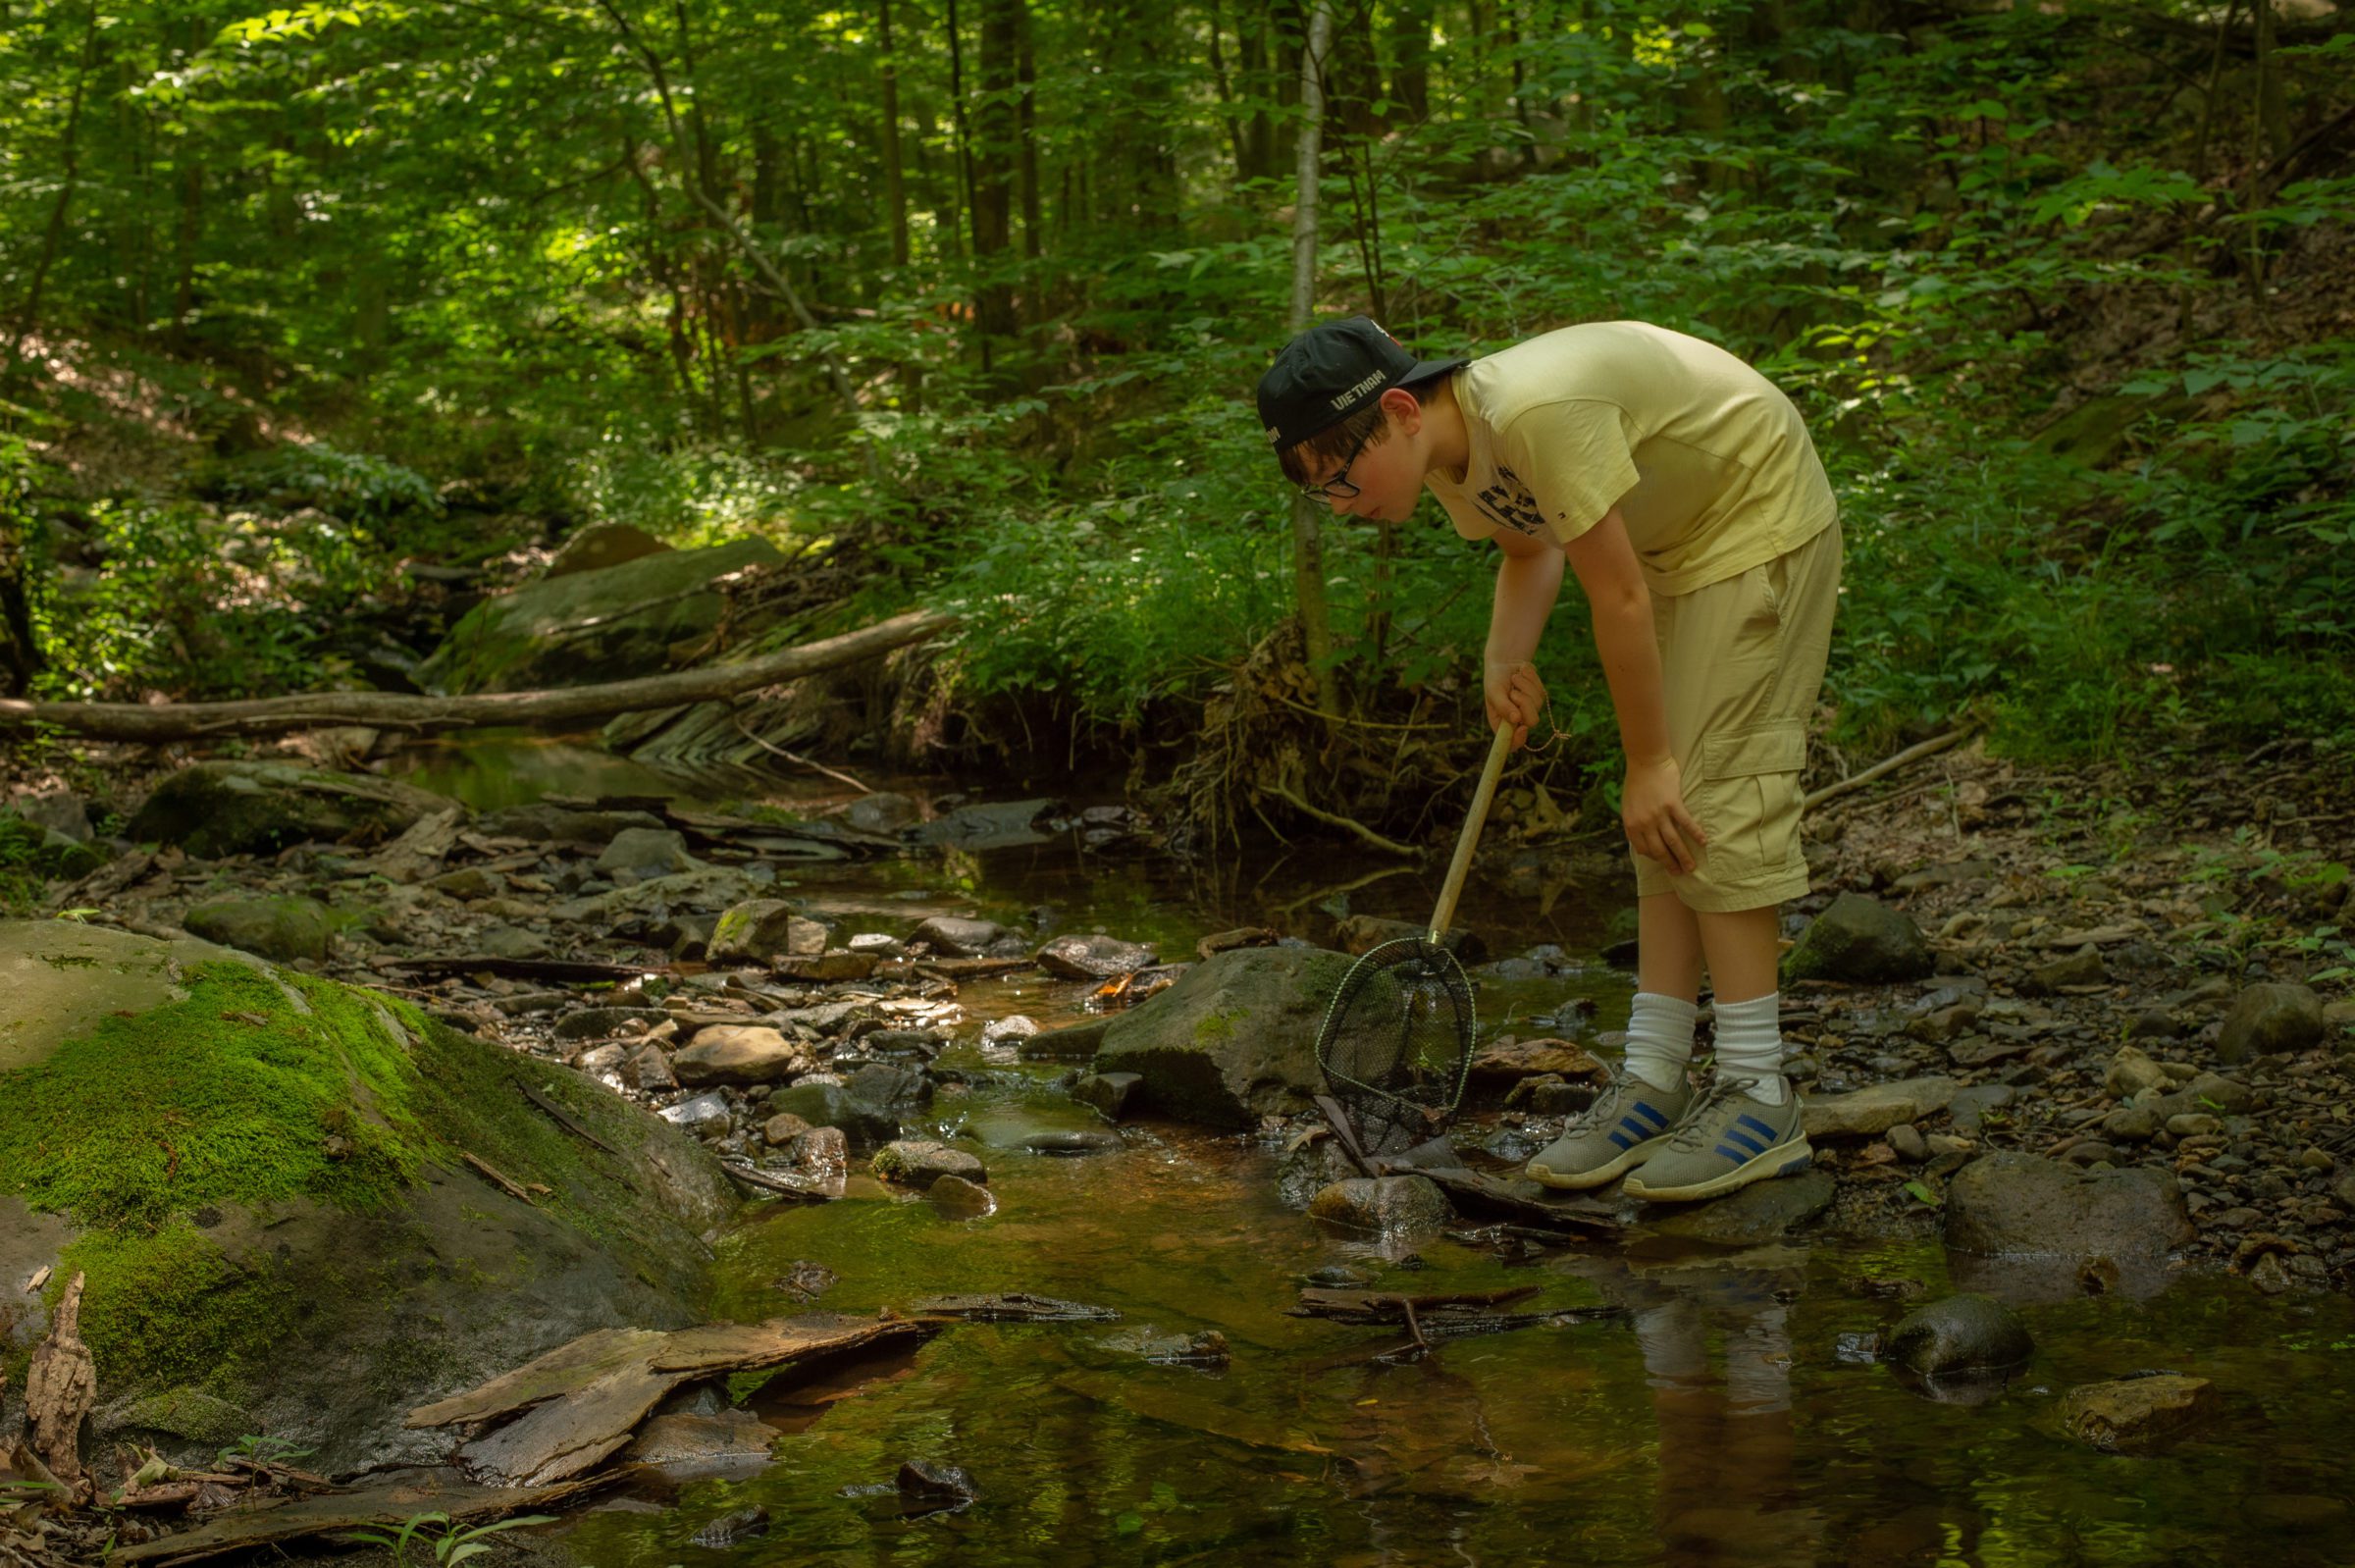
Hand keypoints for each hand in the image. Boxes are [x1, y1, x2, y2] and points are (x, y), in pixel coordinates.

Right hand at [1483, 659, 1544, 751]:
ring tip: (1514, 678)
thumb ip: (1503, 706)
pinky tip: (1522, 673)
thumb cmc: (1495, 679)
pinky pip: (1541, 691)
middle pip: (1531, 722)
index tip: (1522, 728)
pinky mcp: (1538, 697)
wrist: (1505, 663)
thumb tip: (1516, 720)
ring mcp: (1530, 709)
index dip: (1518, 740)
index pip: (1511, 743)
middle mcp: (1517, 721)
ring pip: (1538, 704)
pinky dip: (1531, 679)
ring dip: (1525, 686)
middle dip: (1524, 703)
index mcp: (1501, 724)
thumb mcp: (1494, 691)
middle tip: (1513, 692)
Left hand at [1622, 755, 1705, 873]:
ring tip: (1691, 867)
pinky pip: (1686, 823)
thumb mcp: (1628, 806)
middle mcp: (1644, 822)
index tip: (1664, 861)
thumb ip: (1636, 823)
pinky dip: (1696, 834)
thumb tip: (1643, 840)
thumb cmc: (1637, 783)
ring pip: (1674, 841)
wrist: (1645, 761)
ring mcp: (1659, 814)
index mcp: (1632, 824)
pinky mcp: (1673, 804)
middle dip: (1670, 864)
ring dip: (1684, 856)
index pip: (1644, 849)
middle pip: (1660, 850)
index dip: (1655, 858)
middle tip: (1679, 873)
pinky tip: (1704, 842)